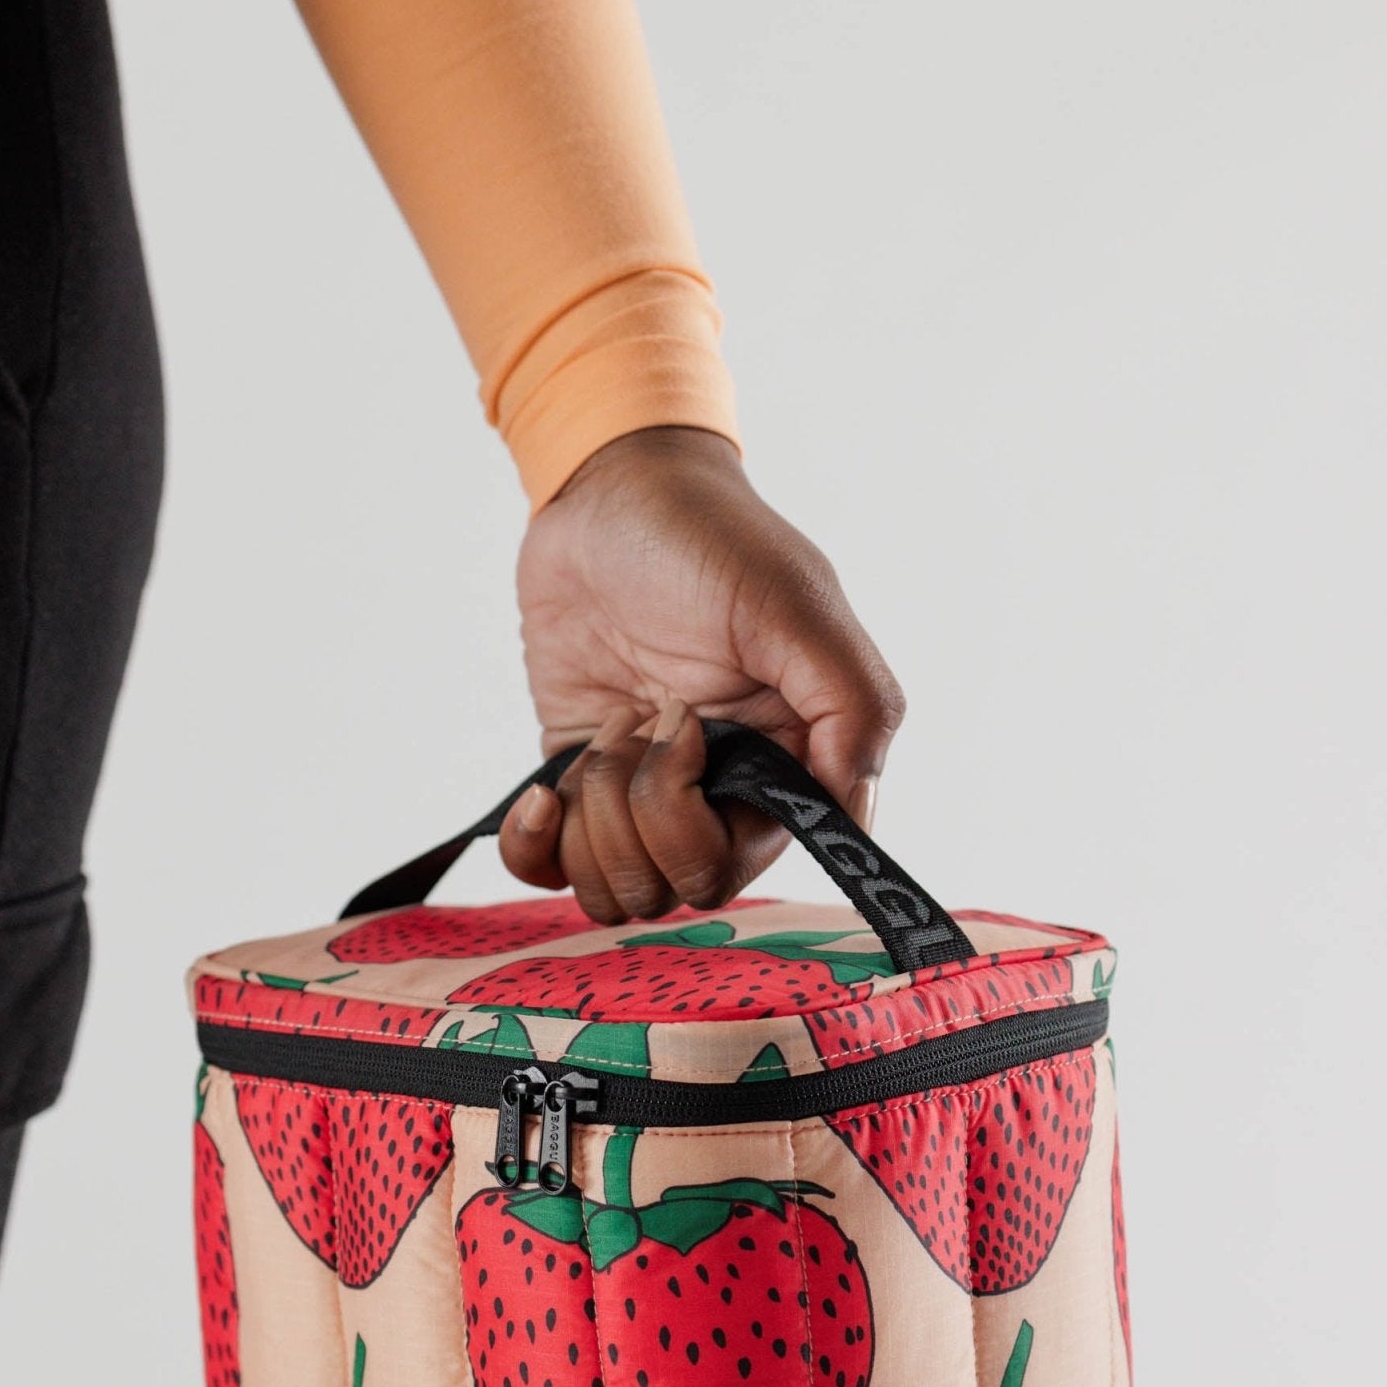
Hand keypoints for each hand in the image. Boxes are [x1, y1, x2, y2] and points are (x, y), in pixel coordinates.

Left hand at [501, 426, 905, 921]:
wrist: (605, 497)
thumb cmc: (708, 537)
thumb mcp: (792, 600)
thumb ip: (850, 700)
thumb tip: (850, 795)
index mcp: (789, 763)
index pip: (754, 864)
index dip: (705, 826)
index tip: (689, 732)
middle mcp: (723, 794)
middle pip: (681, 884)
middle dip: (642, 813)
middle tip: (640, 718)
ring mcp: (646, 796)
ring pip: (618, 889)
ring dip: (593, 815)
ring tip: (608, 724)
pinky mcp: (579, 787)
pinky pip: (550, 873)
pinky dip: (536, 848)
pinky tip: (542, 791)